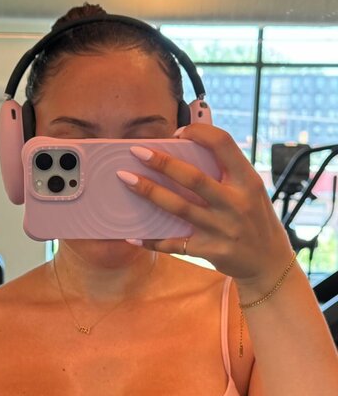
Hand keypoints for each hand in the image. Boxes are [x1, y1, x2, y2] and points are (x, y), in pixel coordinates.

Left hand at [120, 124, 293, 287]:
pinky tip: (132, 235)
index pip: (223, 144)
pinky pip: (175, 243)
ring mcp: (222, 228)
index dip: (199, 133)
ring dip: (149, 192)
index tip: (177, 133)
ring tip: (126, 180)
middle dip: (162, 163)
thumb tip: (186, 147)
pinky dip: (152, 240)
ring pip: (179, 208)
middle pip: (193, 178)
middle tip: (136, 152)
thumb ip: (226, 171)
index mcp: (248, 180)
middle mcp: (236, 203)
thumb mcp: (250, 189)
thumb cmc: (253, 217)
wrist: (269, 262)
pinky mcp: (210, 250)